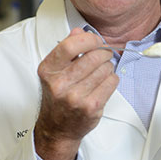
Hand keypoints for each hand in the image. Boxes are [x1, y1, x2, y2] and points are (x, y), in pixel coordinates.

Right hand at [34, 28, 118, 159]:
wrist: (57, 128)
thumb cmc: (58, 96)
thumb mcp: (54, 70)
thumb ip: (66, 49)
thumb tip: (78, 31)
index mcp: (48, 70)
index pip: (70, 45)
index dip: (88, 39)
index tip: (95, 41)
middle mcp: (60, 84)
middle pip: (92, 56)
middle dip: (103, 53)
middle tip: (104, 55)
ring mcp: (76, 97)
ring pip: (105, 68)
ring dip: (108, 66)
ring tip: (101, 71)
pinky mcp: (91, 107)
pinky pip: (112, 82)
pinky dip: (112, 79)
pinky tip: (104, 82)